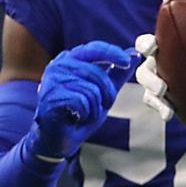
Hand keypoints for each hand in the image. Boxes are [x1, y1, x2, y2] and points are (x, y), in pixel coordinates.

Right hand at [30, 42, 138, 159]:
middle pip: (97, 73)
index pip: (94, 49)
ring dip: (95, 107)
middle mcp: (59, 65)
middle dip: (106, 93)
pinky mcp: (50, 96)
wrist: (60, 137)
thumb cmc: (82, 111)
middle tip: (101, 105)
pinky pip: (81, 101)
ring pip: (91, 89)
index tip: (127, 63)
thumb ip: (119, 72)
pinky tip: (76, 117)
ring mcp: (52, 80)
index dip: (113, 54)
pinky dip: (85, 113)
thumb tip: (135, 53)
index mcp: (71, 59)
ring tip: (85, 113)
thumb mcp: (105, 90)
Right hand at [132, 33, 173, 121]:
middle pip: (144, 71)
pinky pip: (155, 103)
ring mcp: (155, 80)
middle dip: (150, 80)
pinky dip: (162, 109)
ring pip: (147, 89)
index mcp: (163, 47)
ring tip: (167, 107)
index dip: (145, 45)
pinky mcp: (160, 97)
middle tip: (162, 89)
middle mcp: (155, 62)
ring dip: (154, 97)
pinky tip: (168, 116)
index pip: (146, 43)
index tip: (150, 49)